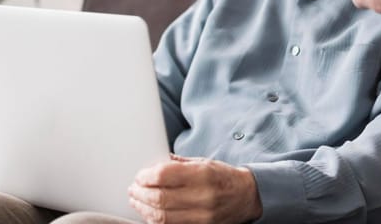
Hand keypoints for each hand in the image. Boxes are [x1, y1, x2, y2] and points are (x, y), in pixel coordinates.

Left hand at [128, 154, 261, 223]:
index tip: (140, 176)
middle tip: (134, 188)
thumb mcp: (204, 162)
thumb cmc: (223, 177)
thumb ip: (178, 164)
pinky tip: (150, 213)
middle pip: (160, 198)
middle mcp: (203, 196)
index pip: (164, 175)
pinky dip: (156, 220)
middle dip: (140, 193)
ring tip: (137, 201)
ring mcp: (202, 215)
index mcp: (203, 174)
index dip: (146, 176)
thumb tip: (153, 165)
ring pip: (162, 216)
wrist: (246, 196)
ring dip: (144, 209)